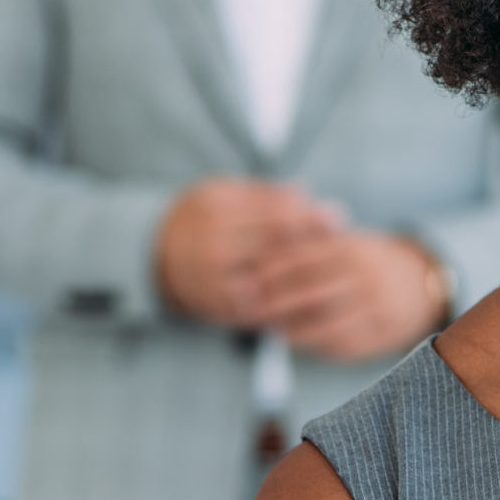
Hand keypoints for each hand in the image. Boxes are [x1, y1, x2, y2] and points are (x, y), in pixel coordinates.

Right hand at [156, 179, 338, 326]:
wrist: (155, 255)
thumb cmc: (199, 217)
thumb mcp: (222, 192)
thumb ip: (262, 192)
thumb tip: (305, 193)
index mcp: (216, 211)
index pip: (275, 213)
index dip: (311, 216)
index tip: (337, 217)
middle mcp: (214, 247)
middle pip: (278, 247)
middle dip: (315, 245)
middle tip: (344, 243)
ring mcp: (216, 281)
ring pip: (275, 280)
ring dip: (309, 275)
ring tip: (334, 267)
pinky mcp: (221, 308)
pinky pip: (264, 308)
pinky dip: (290, 301)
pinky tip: (312, 293)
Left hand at [245, 230, 448, 362]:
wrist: (421, 286)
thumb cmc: (367, 262)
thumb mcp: (345, 242)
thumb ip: (309, 244)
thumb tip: (258, 256)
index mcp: (353, 249)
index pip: (302, 257)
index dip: (270, 270)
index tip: (247, 278)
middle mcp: (366, 278)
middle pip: (309, 292)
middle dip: (273, 302)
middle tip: (247, 309)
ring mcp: (376, 309)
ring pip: (323, 323)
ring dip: (290, 328)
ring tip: (268, 327)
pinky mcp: (380, 336)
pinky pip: (340, 344)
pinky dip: (312, 343)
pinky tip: (294, 339)